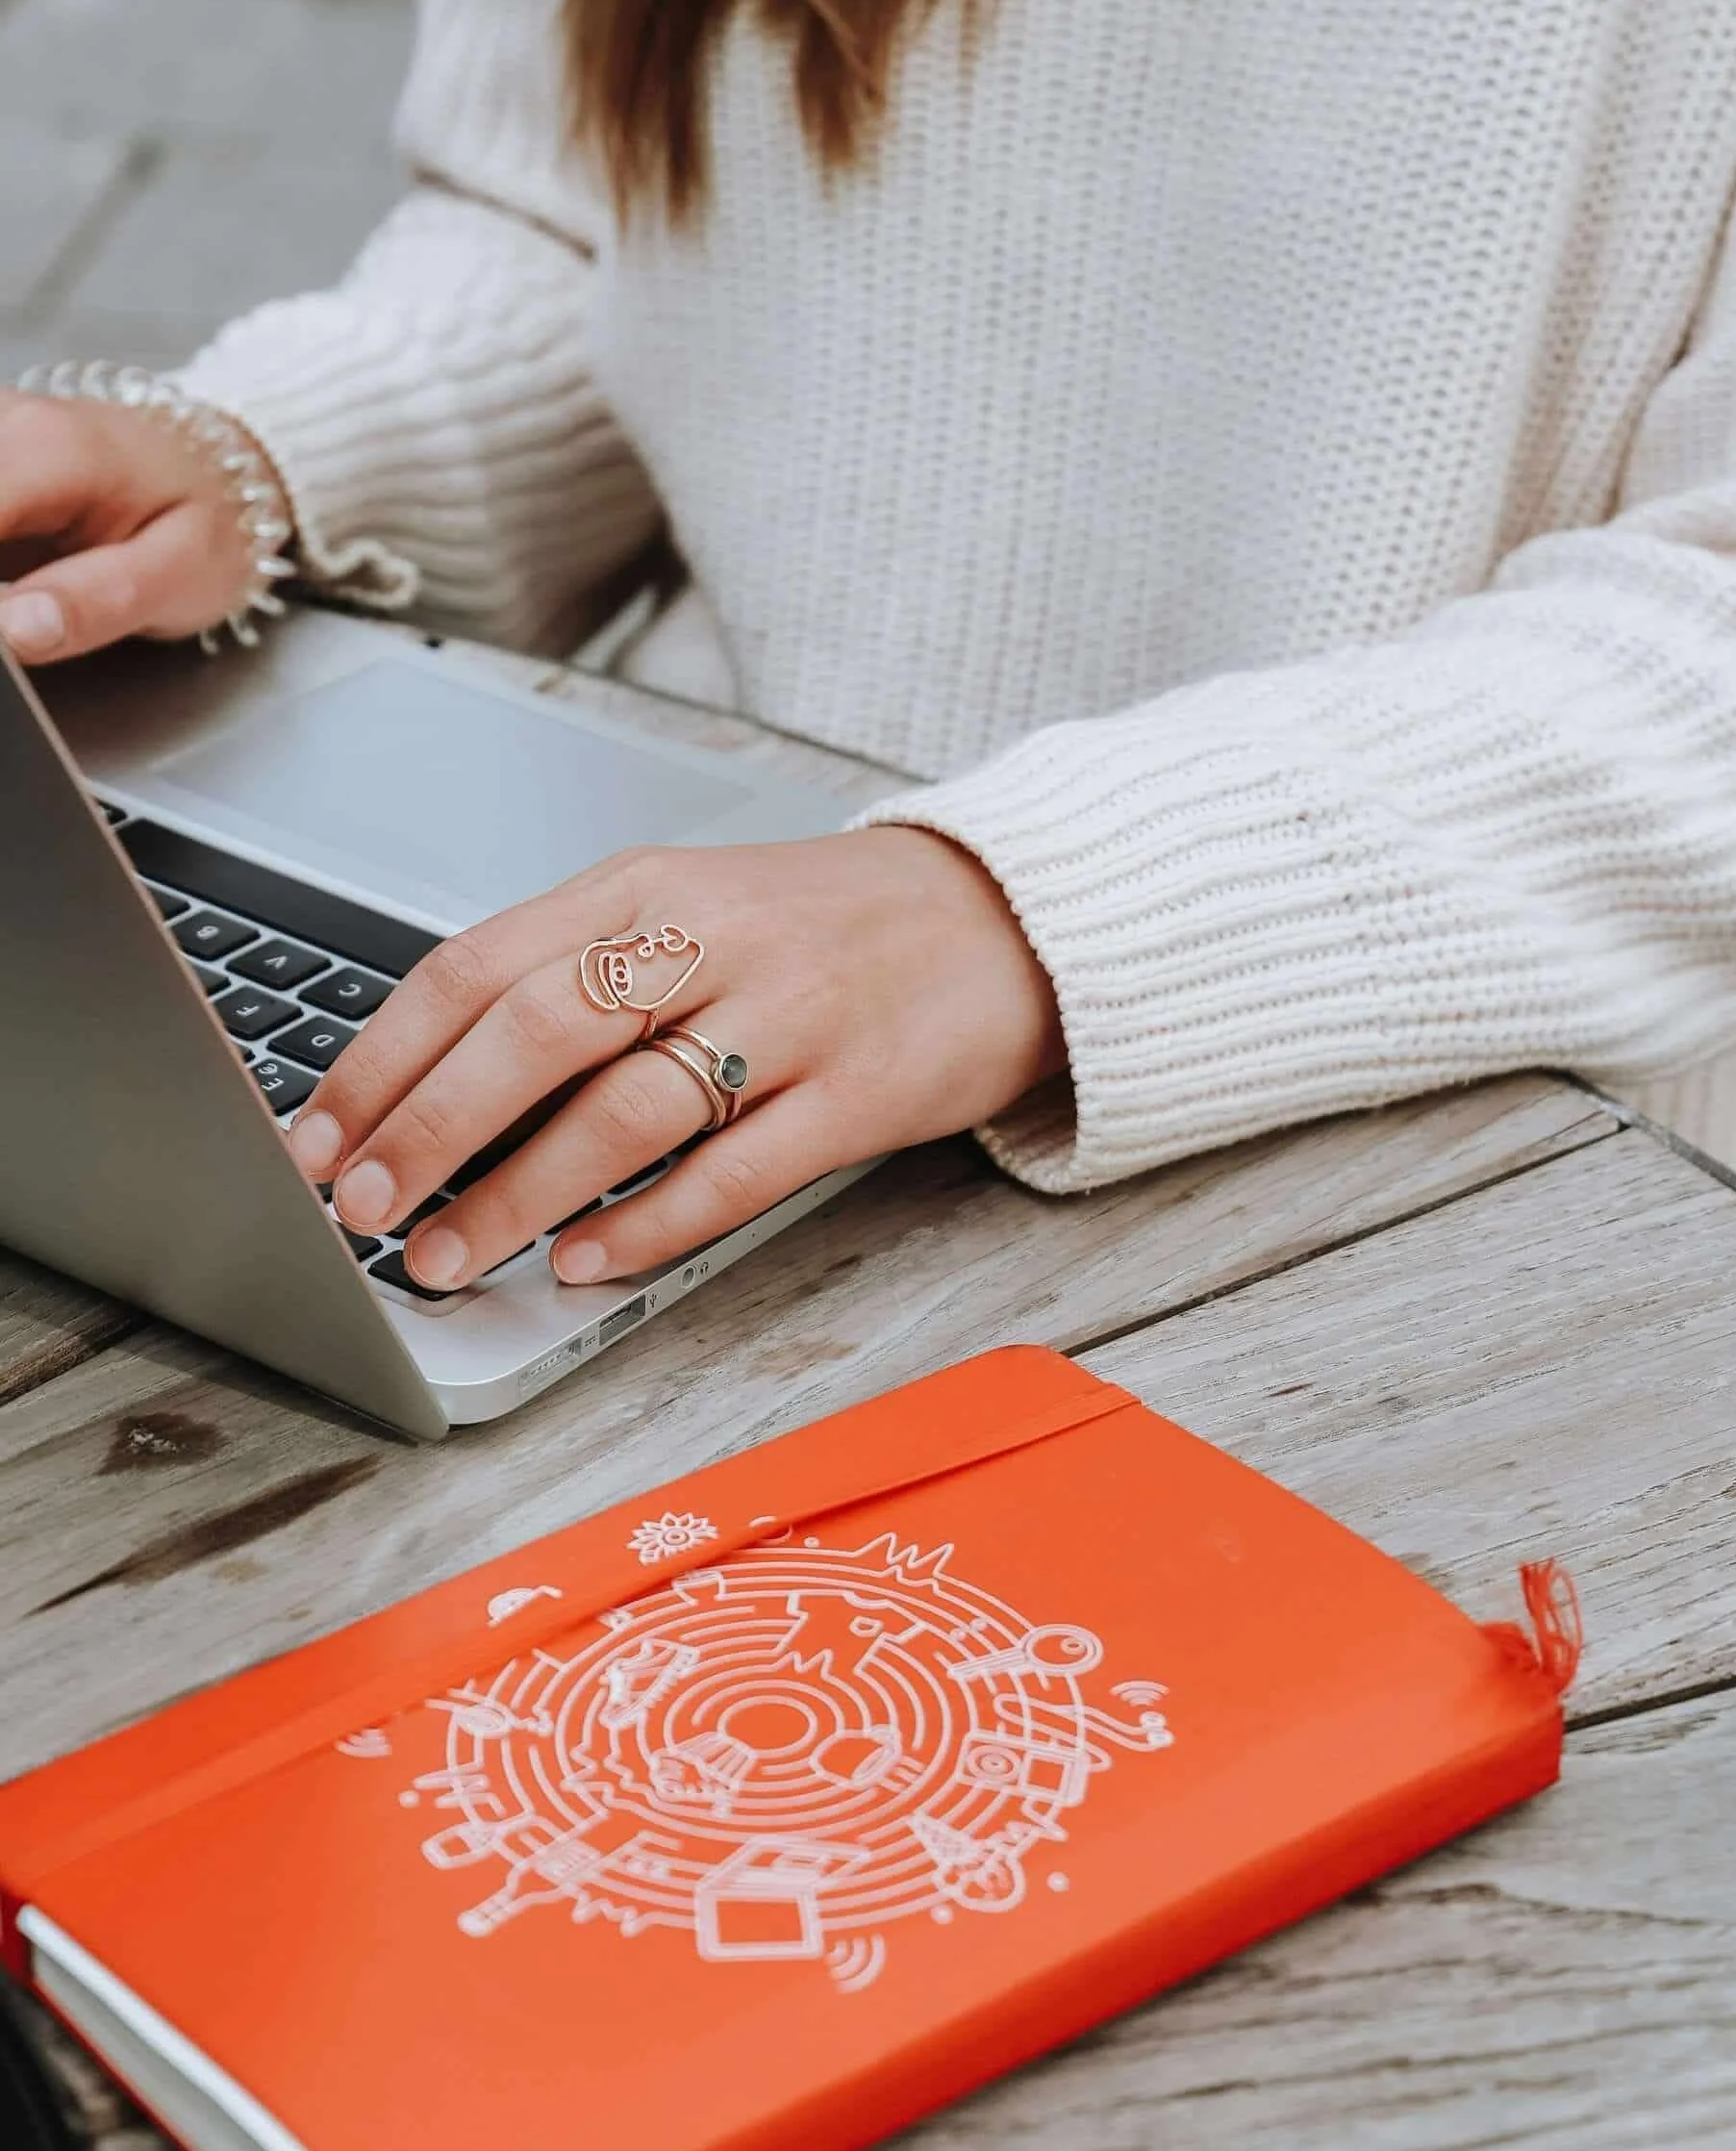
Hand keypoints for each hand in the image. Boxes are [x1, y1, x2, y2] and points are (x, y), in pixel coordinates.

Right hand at [0, 390, 265, 662]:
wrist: (222, 467)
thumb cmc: (207, 519)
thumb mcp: (183, 574)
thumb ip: (96, 603)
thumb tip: (13, 633)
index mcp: (50, 449)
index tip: (8, 640)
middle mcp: (1, 421)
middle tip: (26, 623)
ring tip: (36, 598)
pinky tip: (17, 587)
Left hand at [284, 829, 1065, 1290]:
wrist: (1001, 919)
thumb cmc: (819, 930)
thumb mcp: (687, 912)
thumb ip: (573, 978)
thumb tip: (426, 1090)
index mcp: (646, 887)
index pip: (478, 964)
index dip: (384, 1059)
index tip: (319, 1137)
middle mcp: (710, 938)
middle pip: (536, 1031)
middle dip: (429, 1129)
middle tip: (361, 1207)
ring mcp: (790, 1014)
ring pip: (625, 1108)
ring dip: (517, 1194)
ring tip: (448, 1257)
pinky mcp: (857, 1091)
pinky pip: (734, 1169)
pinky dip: (646, 1224)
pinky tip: (584, 1264)